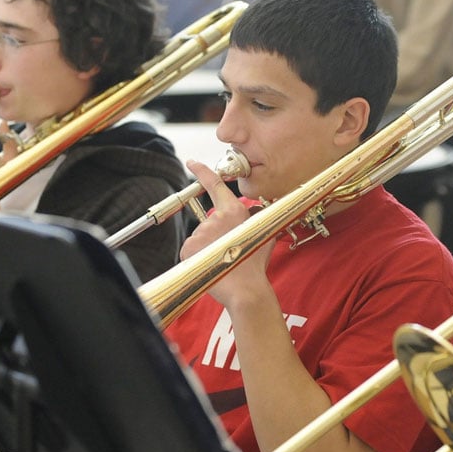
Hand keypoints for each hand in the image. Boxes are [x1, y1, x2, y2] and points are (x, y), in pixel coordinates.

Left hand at [181, 159, 273, 305]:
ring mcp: (200, 233)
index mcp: (233, 211)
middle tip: (230, 250)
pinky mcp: (188, 248)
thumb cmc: (256, 263)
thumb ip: (260, 216)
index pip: (215, 185)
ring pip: (201, 236)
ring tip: (223, 260)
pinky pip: (192, 249)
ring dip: (209, 246)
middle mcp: (214, 218)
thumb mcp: (264, 233)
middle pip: (211, 220)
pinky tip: (212, 264)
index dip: (202, 172)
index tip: (193, 162)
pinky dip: (199, 257)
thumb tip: (260, 207)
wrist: (245, 289)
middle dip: (217, 232)